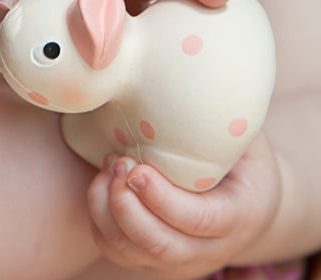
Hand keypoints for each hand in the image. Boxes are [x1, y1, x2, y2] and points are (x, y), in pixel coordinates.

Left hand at [87, 134, 280, 278]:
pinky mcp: (152, 260)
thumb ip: (226, 122)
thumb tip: (201, 83)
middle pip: (159, 244)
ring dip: (107, 209)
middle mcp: (209, 249)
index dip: (163, 199)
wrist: (245, 198)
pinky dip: (99, 218)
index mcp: (239, 216)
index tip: (136, 168)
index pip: (198, 220)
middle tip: (117, 161)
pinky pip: (114, 250)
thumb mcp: (245, 137)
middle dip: (127, 204)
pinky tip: (103, 182)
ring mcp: (178, 260)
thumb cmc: (242, 157)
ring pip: (130, 251)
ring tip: (109, 166)